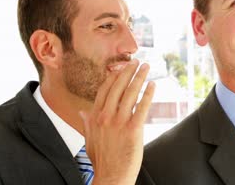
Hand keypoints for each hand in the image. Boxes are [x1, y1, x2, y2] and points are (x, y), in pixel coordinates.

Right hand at [79, 59, 154, 184]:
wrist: (111, 177)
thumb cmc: (102, 159)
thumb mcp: (89, 139)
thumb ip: (86, 123)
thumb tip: (82, 111)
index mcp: (95, 117)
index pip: (104, 90)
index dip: (113, 77)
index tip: (120, 68)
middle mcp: (106, 116)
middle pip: (117, 87)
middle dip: (127, 72)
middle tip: (136, 62)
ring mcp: (119, 122)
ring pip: (130, 94)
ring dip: (139, 78)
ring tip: (145, 67)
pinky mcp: (133, 129)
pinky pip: (142, 107)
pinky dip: (148, 94)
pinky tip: (152, 85)